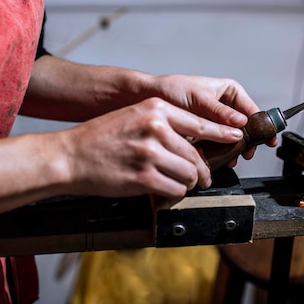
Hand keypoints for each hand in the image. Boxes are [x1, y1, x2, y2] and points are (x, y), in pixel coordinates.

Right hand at [58, 98, 243, 199]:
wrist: (69, 156)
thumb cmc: (100, 138)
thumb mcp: (133, 116)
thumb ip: (163, 123)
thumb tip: (194, 141)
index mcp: (156, 109)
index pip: (200, 123)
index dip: (222, 133)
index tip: (235, 137)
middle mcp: (156, 128)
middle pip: (197, 155)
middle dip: (203, 171)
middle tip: (203, 178)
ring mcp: (150, 153)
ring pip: (189, 174)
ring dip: (188, 183)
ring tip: (181, 184)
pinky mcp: (144, 177)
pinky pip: (175, 190)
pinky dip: (174, 193)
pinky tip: (166, 191)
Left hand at [150, 75, 277, 157]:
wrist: (146, 99)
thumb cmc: (170, 90)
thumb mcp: (198, 99)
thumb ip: (219, 112)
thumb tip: (241, 122)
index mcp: (230, 92)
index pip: (252, 110)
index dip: (262, 125)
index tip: (267, 138)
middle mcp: (226, 107)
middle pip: (246, 128)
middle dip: (247, 142)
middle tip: (246, 153)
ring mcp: (216, 122)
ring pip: (233, 139)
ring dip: (233, 151)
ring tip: (230, 159)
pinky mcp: (206, 135)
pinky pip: (219, 146)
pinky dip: (220, 154)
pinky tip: (218, 160)